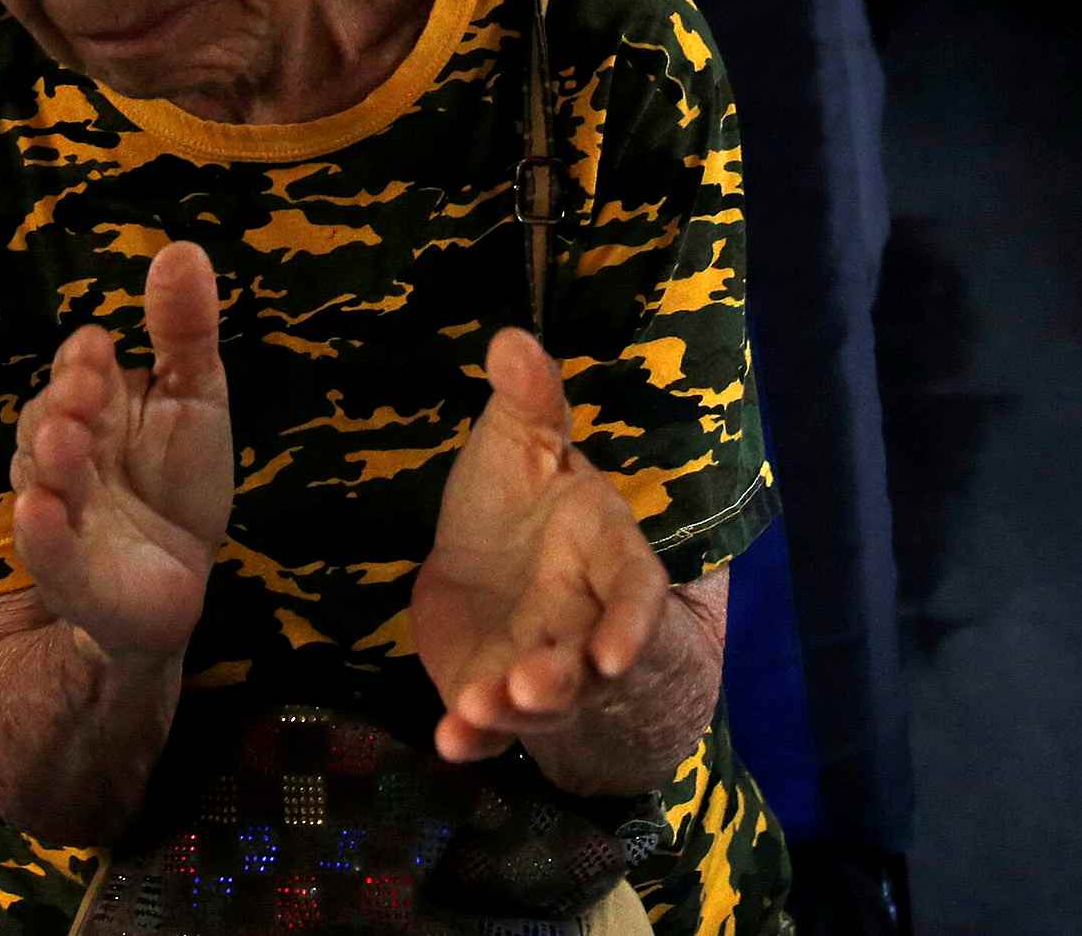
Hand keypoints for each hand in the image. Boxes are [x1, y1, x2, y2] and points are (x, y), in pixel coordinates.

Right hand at [11, 241, 235, 664]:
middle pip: (48, 420)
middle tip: (83, 391)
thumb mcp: (195, 397)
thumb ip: (184, 330)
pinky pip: (48, 553)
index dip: (83, 362)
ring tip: (63, 439)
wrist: (177, 579)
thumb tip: (182, 247)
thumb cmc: (179, 481)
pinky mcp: (72, 576)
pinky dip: (42, 533)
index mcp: (95, 409)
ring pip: (43, 481)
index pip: (76, 373)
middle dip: (64, 403)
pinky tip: (40, 509)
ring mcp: (63, 516)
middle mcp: (66, 456)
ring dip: (51, 459)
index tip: (99, 348)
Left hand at [410, 330, 671, 764]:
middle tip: (531, 684)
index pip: (633, 591)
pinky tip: (448, 743)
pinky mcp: (491, 690)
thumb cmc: (519, 494)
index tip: (612, 652)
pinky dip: (473, 738)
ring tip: (480, 709)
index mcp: (604, 552)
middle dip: (561, 678)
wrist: (488, 557)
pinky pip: (490, 724)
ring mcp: (539, 662)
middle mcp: (582, 619)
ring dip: (515, 709)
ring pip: (540, 698)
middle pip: (586, 660)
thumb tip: (512, 338)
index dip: (630, 623)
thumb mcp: (521, 441)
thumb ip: (527, 400)